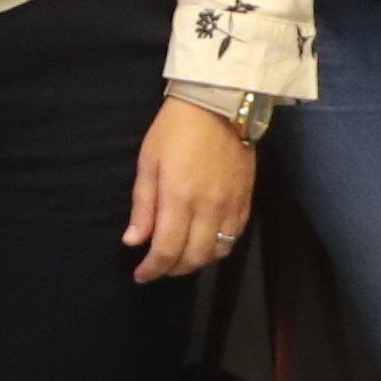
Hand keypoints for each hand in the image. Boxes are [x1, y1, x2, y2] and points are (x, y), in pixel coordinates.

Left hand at [125, 102, 258, 284]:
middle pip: (194, 257)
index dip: (152, 269)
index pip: (166, 250)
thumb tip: (133, 242)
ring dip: (197, 261)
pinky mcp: (246, 199)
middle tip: (159, 267)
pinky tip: (205, 242)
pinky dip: (218, 246)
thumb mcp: (148, 163)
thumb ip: (142, 206)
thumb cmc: (174, 130)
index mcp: (179, 198)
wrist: (218, 105)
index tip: (141, 276)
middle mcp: (208, 208)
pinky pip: (235, 236)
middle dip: (173, 270)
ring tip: (181, 256)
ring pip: (217, 251)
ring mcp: (230, 205)